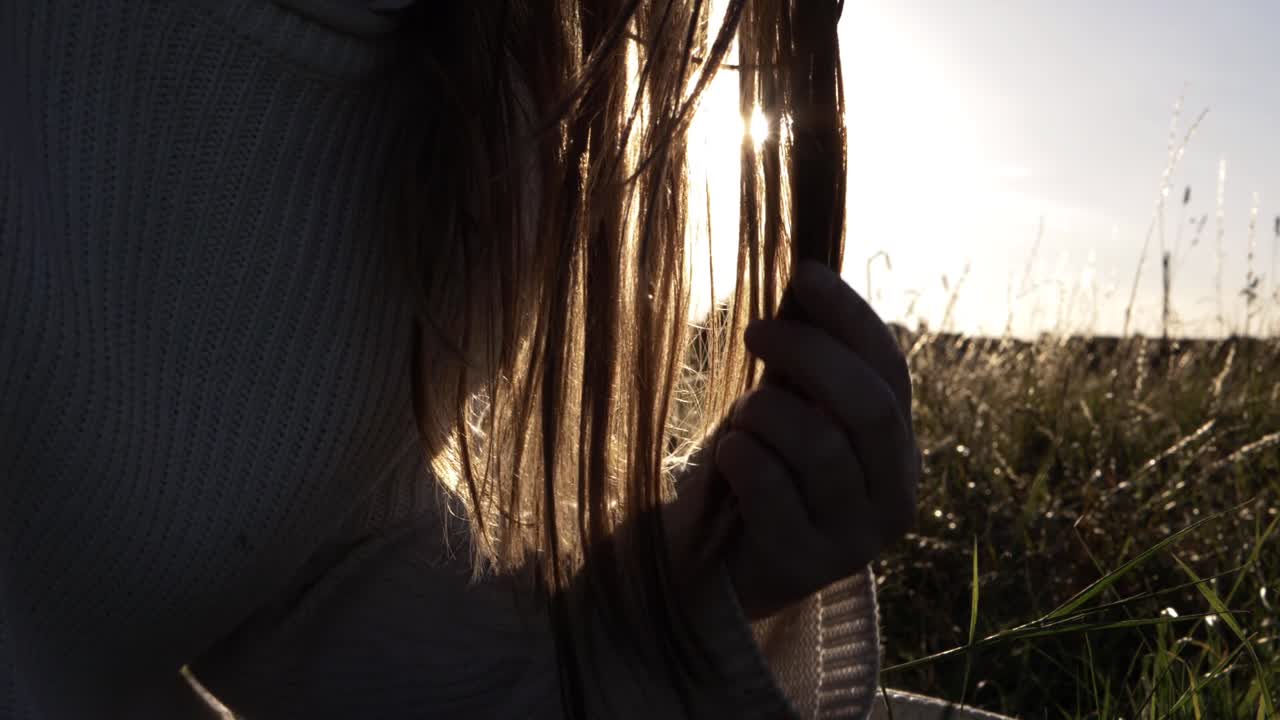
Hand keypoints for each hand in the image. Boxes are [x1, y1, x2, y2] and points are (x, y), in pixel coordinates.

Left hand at [666, 260, 919, 620]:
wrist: (731, 570)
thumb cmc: (768, 475)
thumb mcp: (799, 416)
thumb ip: (811, 367)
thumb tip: (804, 278)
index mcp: (900, 449)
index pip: (890, 368)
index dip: (849, 316)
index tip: (804, 273)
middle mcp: (894, 496)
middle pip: (868, 404)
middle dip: (808, 353)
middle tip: (754, 330)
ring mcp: (854, 537)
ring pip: (819, 444)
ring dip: (765, 412)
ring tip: (741, 418)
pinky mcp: (804, 563)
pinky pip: (772, 487)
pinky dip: (742, 454)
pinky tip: (729, 453)